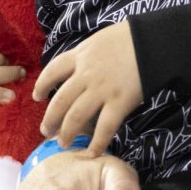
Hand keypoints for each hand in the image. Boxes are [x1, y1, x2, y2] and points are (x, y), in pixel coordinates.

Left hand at [34, 20, 143, 153]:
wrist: (153, 40)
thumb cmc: (130, 37)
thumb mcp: (99, 39)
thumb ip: (87, 54)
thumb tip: (81, 65)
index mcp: (80, 56)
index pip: (52, 71)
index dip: (42, 85)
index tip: (37, 95)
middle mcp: (85, 75)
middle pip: (60, 100)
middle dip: (50, 118)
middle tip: (46, 131)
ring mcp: (101, 90)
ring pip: (76, 116)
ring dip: (67, 132)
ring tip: (62, 143)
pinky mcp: (119, 102)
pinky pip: (104, 127)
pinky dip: (97, 143)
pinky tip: (92, 152)